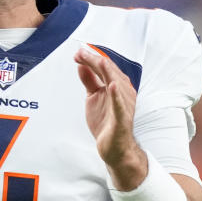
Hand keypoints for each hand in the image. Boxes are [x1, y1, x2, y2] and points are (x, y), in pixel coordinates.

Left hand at [74, 45, 145, 189]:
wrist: (114, 147)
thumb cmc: (106, 121)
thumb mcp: (93, 97)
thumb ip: (89, 81)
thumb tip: (82, 65)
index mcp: (116, 86)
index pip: (104, 67)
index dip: (91, 59)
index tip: (78, 53)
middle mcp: (123, 92)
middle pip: (109, 72)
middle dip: (95, 61)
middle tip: (80, 53)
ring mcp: (124, 105)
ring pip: (117, 83)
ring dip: (106, 72)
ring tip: (98, 61)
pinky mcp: (122, 118)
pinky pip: (120, 106)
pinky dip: (116, 95)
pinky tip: (112, 86)